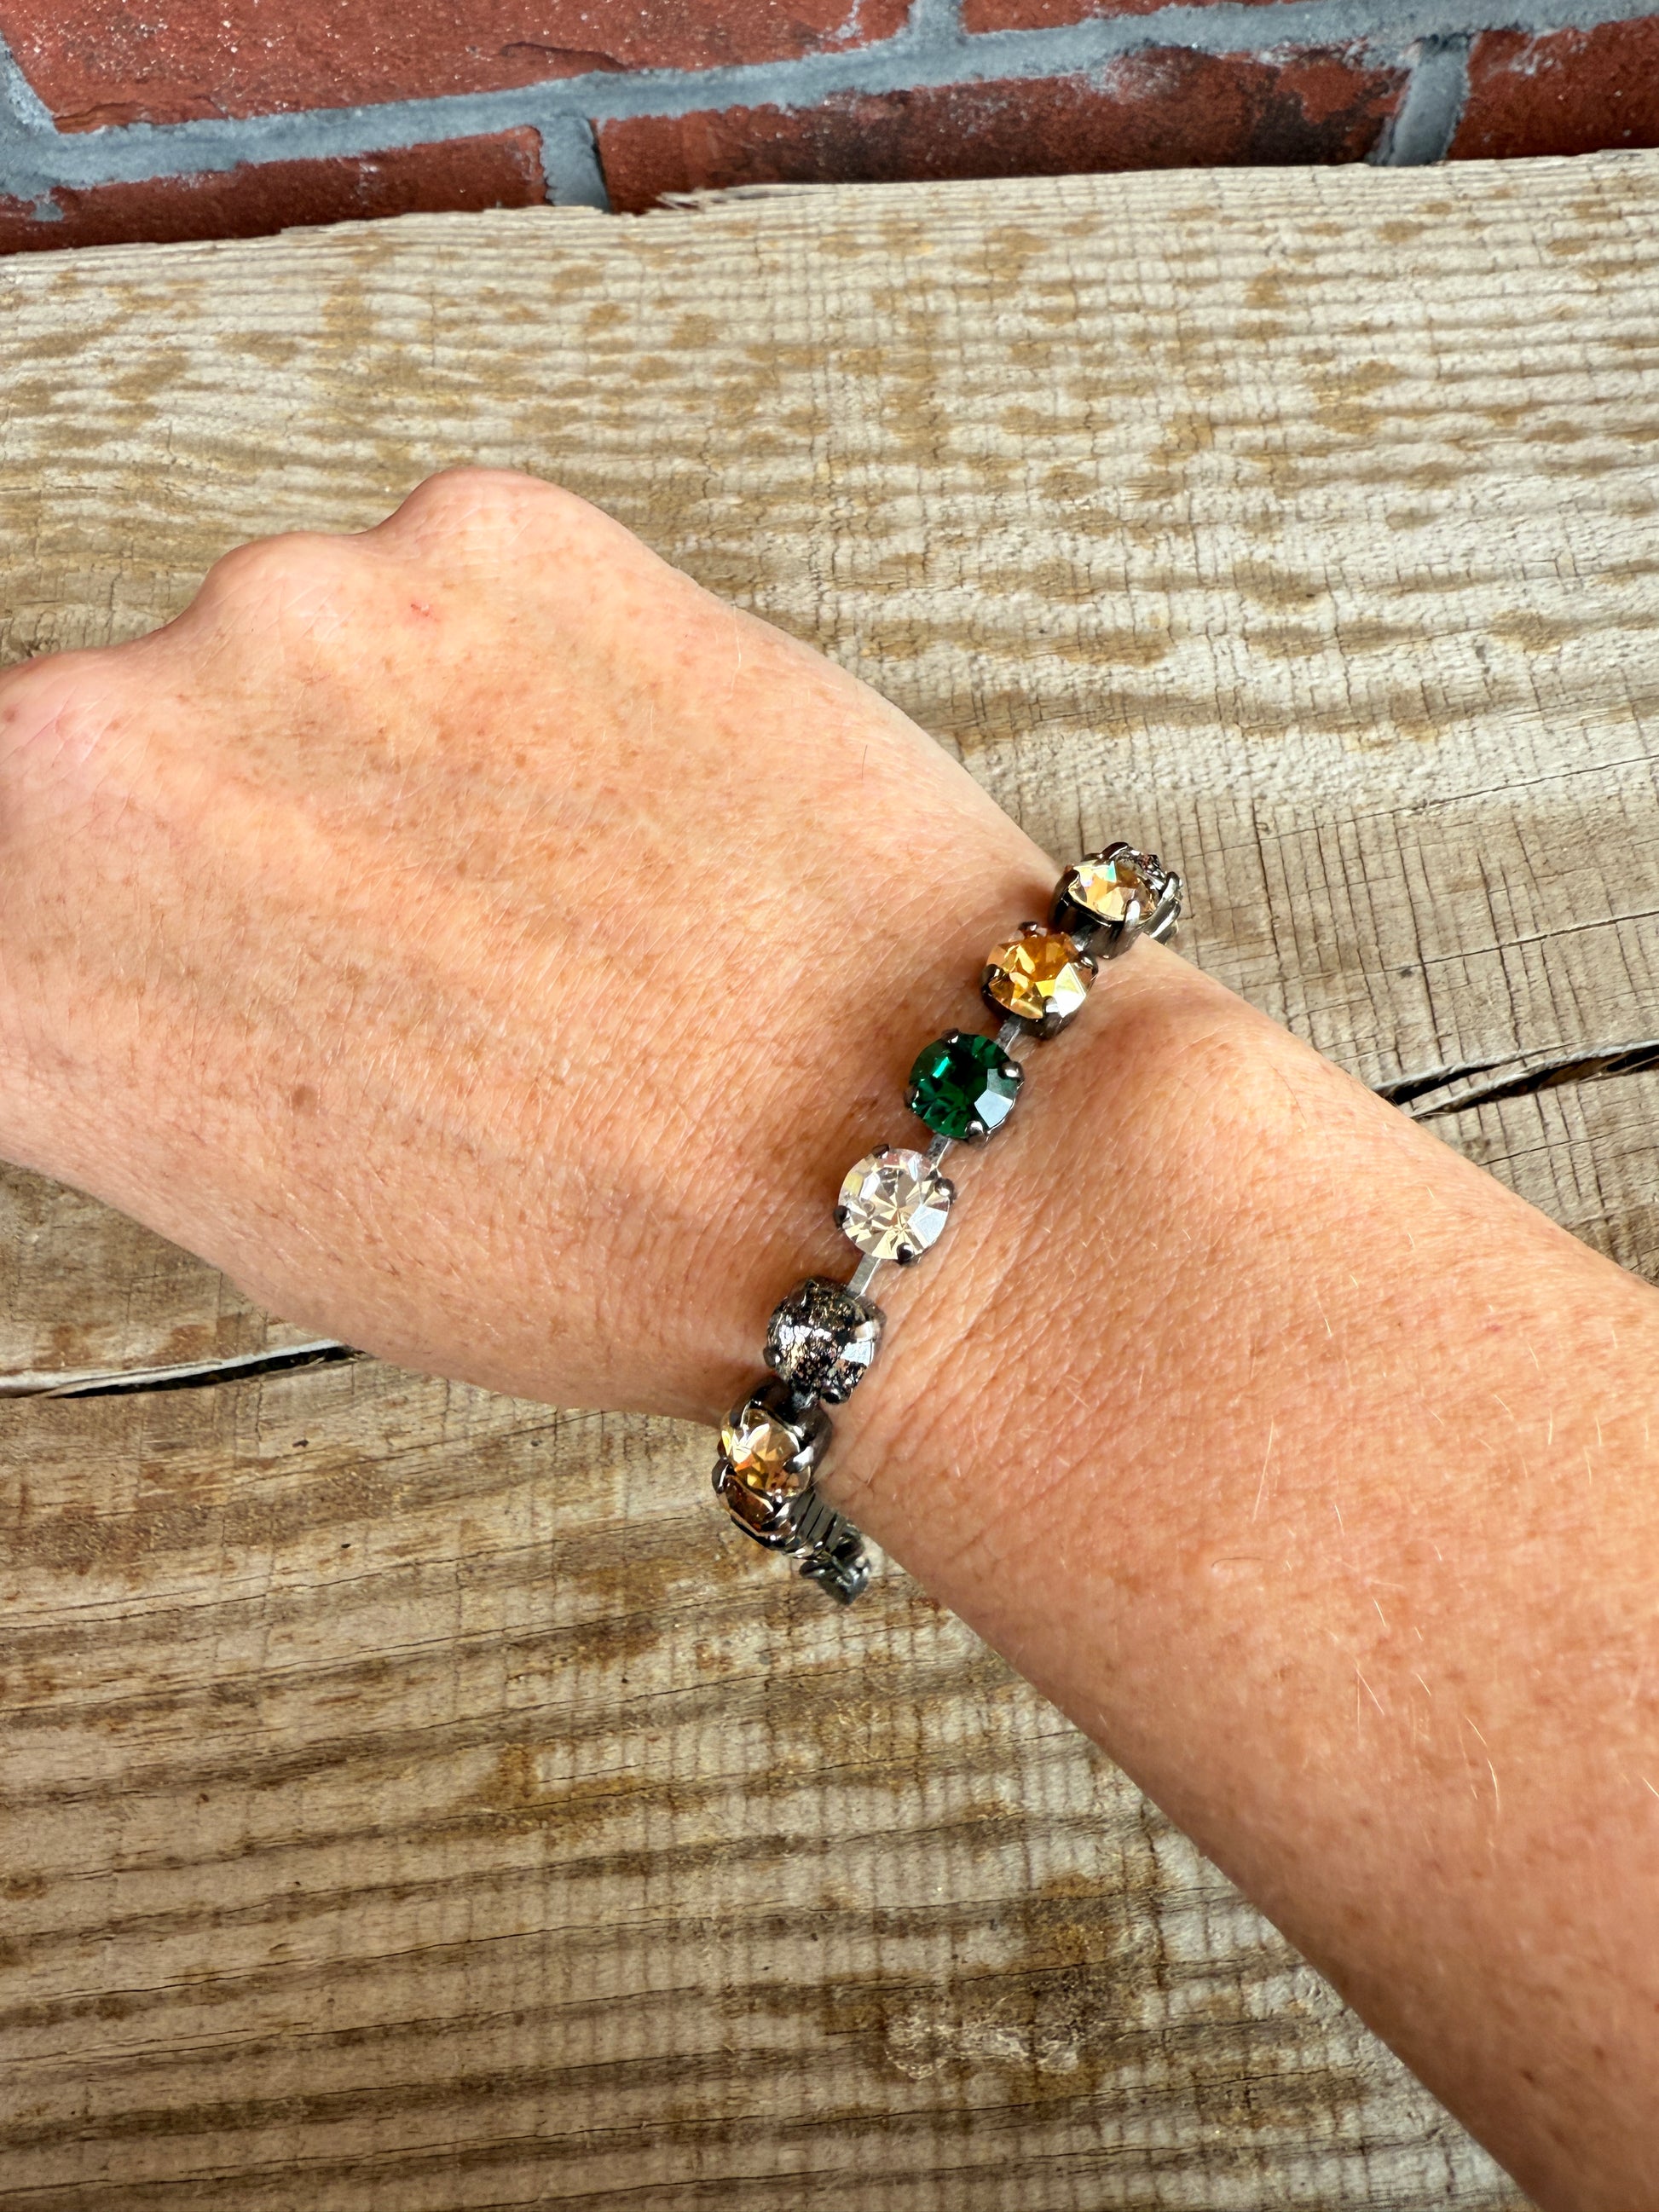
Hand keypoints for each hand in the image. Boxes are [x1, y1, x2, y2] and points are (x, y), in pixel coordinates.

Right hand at [0, 467, 1055, 1421]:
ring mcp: (303, 608)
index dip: (117, 925)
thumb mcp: (274, 1207)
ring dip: (395, 740)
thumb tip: (123, 928)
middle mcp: (100, 749)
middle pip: (131, 744)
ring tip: (561, 879)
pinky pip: (458, 585)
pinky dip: (525, 670)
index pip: (7, 878)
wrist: (894, 1159)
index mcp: (16, 959)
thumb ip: (136, 1027)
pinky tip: (631, 797)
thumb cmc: (601, 1244)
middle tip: (409, 934)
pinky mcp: (490, 527)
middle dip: (252, 828)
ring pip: (305, 653)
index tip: (216, 951)